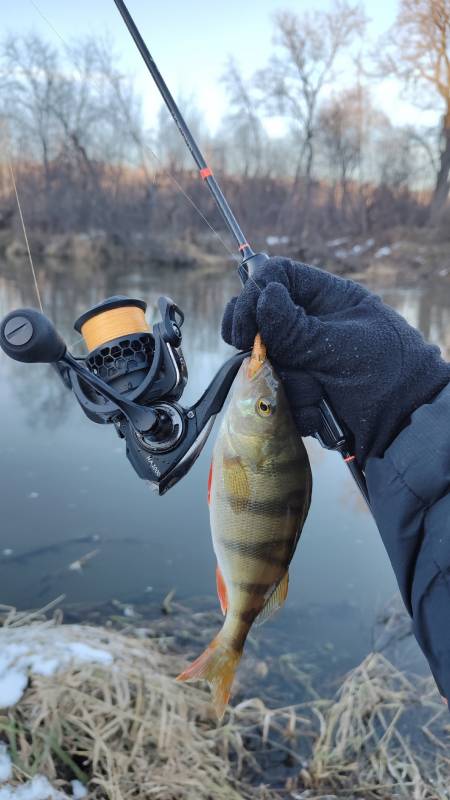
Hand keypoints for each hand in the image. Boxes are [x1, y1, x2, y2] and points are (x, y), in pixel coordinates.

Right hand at [222, 257, 449, 464]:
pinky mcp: (298, 389)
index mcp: (326, 298)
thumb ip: (297, 328)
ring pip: (265, 361)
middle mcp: (308, 324)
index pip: (278, 276)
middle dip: (254, 337)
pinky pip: (277, 394)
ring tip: (317, 393)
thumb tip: (262, 296)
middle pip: (258, 316)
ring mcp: (301, 357)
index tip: (247, 322)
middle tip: (253, 351)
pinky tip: (319, 411)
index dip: (256, 291)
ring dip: (287, 382)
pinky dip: (296, 407)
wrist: (404, 426)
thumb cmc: (389, 374)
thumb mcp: (343, 347)